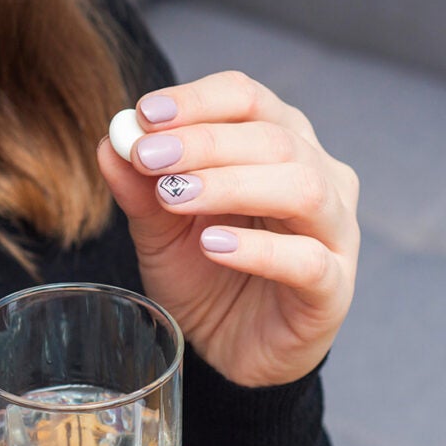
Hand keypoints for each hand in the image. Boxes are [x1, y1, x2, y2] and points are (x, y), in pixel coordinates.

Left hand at [98, 71, 359, 386]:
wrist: (230, 347)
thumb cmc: (203, 274)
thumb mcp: (160, 229)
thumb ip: (140, 188)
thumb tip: (110, 142)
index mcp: (279, 145)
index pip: (248, 99)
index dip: (197, 100)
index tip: (145, 114)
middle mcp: (319, 177)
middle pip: (274, 137)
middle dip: (203, 142)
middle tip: (147, 156)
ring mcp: (334, 232)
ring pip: (301, 187)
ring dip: (231, 184)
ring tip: (174, 196)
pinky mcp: (335, 289)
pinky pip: (308, 260)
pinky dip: (259, 250)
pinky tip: (214, 247)